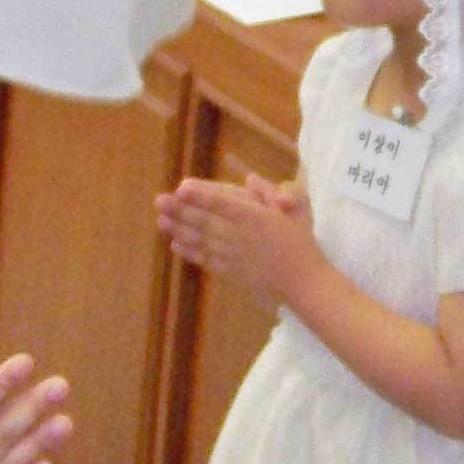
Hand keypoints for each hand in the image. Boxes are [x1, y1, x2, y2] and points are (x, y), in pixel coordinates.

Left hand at [154, 172, 324, 305]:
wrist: (304, 284)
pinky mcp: (230, 272)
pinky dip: (189, 252)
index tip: (182, 187)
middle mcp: (240, 235)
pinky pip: (206, 259)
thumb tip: (250, 178)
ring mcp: (233, 255)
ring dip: (179, 229)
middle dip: (181, 210)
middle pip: (206, 221)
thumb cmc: (302, 244)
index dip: (202, 195)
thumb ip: (274, 193)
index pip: (224, 203)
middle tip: (159, 200)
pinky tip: (175, 244)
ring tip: (160, 220)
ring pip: (202, 240)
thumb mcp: (297, 211)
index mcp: (256, 218)